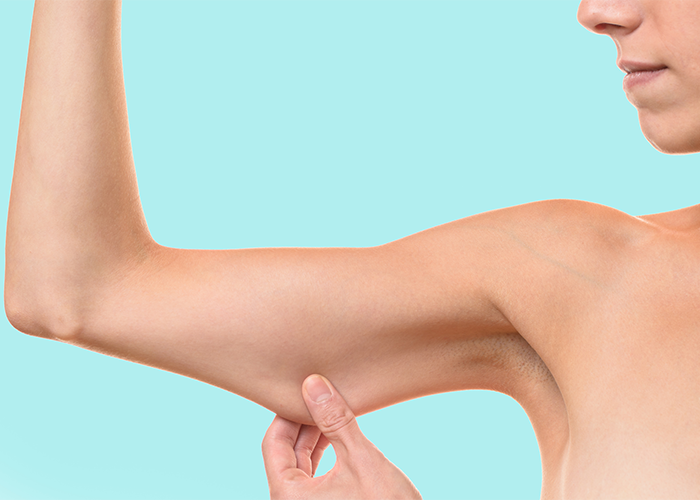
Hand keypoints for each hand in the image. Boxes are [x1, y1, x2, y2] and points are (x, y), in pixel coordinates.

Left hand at [262, 374, 422, 499]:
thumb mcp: (360, 458)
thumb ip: (335, 420)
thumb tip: (314, 385)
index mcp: (288, 496)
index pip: (273, 443)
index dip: (288, 413)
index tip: (306, 389)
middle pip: (285, 453)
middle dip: (304, 423)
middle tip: (322, 395)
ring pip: (301, 464)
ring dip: (316, 437)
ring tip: (332, 411)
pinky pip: (314, 476)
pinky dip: (325, 454)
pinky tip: (339, 435)